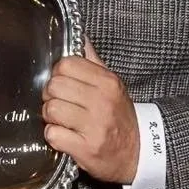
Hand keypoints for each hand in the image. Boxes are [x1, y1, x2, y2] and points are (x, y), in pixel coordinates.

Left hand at [42, 38, 139, 183]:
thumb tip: (79, 37)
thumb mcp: (112, 86)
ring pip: (51, 110)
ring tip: (61, 121)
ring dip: (50, 117)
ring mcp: (95, 126)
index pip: (66, 65)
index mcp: (107, 82)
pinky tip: (64, 136)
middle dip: (50, 96)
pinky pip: (53, 135)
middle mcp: (102, 102)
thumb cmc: (119, 117)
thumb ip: (93, 61)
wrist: (138, 152)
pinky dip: (54, 136)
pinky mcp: (86, 148)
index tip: (63, 85)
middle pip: (54, 86)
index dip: (58, 74)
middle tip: (59, 104)